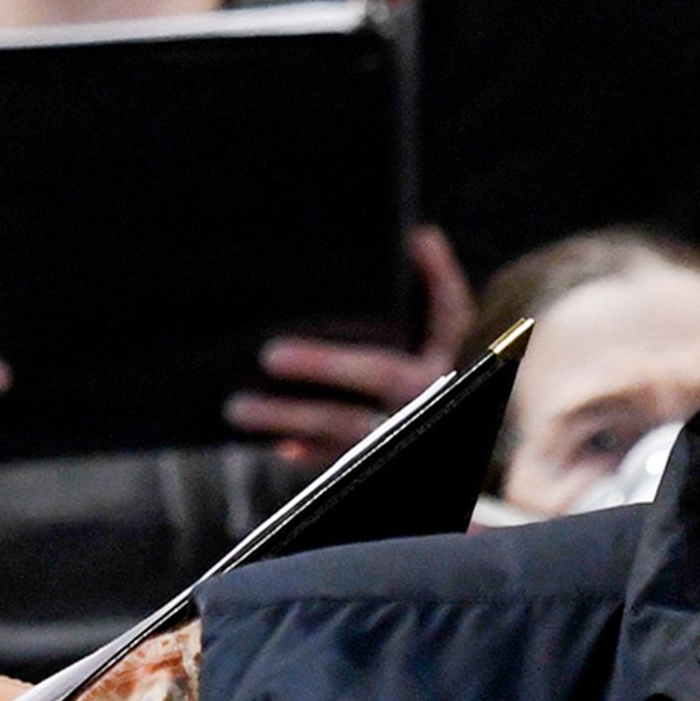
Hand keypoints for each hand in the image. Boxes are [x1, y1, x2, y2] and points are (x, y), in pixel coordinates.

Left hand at [231, 227, 476, 467]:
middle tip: (269, 356)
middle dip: (325, 364)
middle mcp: (436, 392)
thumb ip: (426, 292)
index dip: (438, 276)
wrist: (460, 441)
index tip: (414, 240)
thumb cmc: (430, 373)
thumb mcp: (435, 336)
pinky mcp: (383, 460)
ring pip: (348, 426)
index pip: (452, 311)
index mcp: (451, 354)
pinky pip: (343, 462)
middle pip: (382, 373)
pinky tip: (281, 446)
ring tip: (239, 408)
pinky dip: (312, 453)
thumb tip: (414, 238)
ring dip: (291, 418)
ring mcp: (408, 430)